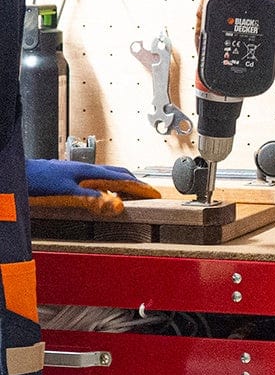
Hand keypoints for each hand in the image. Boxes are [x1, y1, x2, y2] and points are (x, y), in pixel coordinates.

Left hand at [26, 159, 160, 215]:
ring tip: (130, 194)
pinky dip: (109, 186)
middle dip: (136, 183)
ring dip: (123, 183)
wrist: (21, 174)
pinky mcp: (73, 175)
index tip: (153, 194)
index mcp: (90, 172)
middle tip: (147, 193)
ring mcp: (80, 171)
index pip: (123, 179)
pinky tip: (104, 194)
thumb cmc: (39, 181)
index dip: (140, 187)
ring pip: (109, 175)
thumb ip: (92, 199)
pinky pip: (99, 179)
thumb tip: (116, 205)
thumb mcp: (67, 192)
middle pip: (119, 173)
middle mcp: (88, 169)